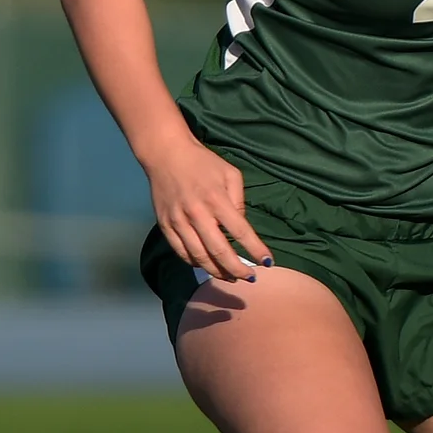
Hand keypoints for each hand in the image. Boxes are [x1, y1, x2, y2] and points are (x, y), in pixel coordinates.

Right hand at [145, 133, 270, 280]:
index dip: (256, 250)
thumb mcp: (230, 174)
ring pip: (199, 257)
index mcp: (217, 200)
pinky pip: (181, 253)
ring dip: (217, 272)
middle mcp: (197, 214)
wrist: (166, 154)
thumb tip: (240, 226)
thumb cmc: (203, 163)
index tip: (268, 262)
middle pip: (219, 251)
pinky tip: (208, 265)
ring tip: (231, 277)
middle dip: (237, 269)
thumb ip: (239, 201)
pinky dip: (196, 263)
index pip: (241, 232)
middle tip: (249, 278)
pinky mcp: (165, 226)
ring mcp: (178, 222)